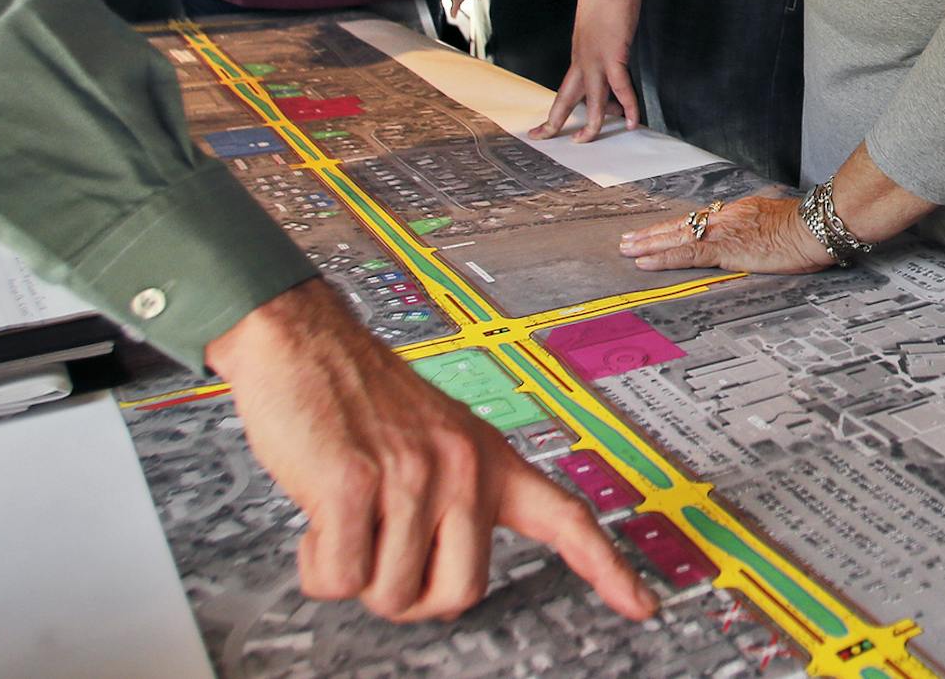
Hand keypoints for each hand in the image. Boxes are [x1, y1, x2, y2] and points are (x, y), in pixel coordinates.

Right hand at [205, 282, 656, 622]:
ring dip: (354, 571)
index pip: (566, 518)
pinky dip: (318, 564)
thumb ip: (451, 496)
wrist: (301, 338)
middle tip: (380, 550)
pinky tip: (318, 516)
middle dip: (409, 593)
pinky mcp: (357, 485)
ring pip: (391, 595)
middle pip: (461, 595)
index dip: (607, 568)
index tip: (643, 606)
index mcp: (488, 455)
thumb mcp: (431, 436)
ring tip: (344, 513)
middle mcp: (462, 466)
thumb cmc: (354, 394)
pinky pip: (340, 579)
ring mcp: (413, 476)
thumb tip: (435, 579)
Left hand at [531, 0, 640, 140]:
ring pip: (592, 100)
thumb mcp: (599, 30)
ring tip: (590, 141)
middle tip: (545, 139)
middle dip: (554, 122)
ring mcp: (597, 59)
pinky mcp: (614, 54)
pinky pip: (621, 87)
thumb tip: (613, 65)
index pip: (563, 91)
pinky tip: (631, 120)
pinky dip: (628, 105)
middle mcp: (582, 62)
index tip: (539, 129)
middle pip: (566, 99)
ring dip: (592, 122)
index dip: (552, 112)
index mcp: (578, 57)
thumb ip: (603, 49)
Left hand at [618, 194, 833, 273]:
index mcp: (736, 211)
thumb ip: (759, 226)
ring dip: (648, 244)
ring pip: (675, 237)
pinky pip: (686, 254)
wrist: (813, 227)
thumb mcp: (776, 221)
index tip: (656, 231)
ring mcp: (721, 233)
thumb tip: (755, 233)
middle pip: (679, 225)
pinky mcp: (724, 250)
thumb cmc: (804, 228)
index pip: (697, 220)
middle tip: (627, 239)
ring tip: (626, 250)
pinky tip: (644, 262)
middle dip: (651, 234)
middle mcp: (723, 218)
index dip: (673, 227)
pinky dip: (662, 258)